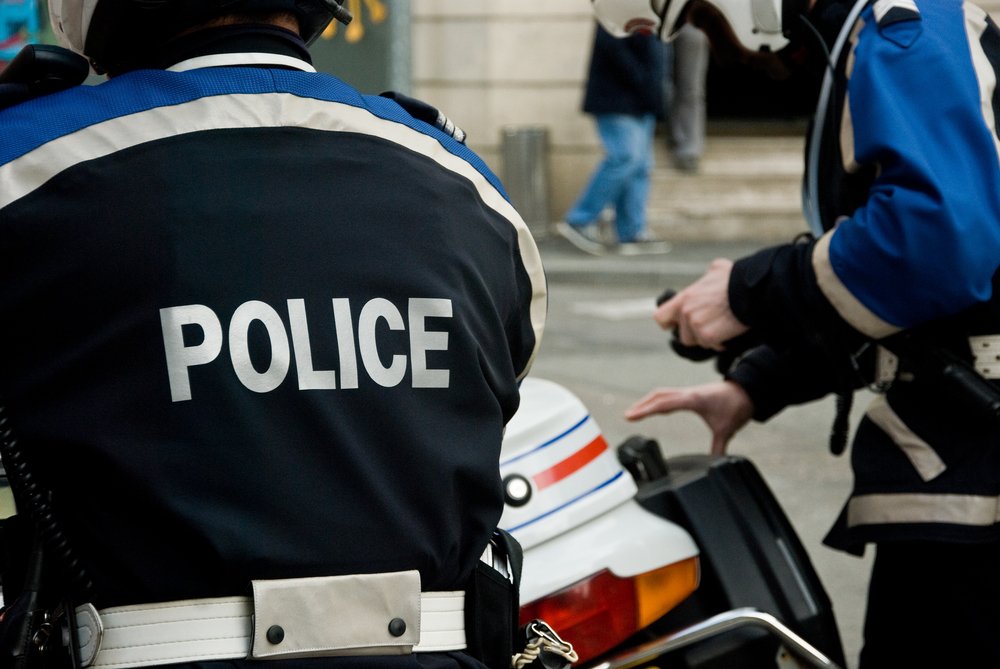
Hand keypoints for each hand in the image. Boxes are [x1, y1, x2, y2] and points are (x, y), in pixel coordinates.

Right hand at [624, 381, 753, 454]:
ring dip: (647, 401)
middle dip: (641, 406)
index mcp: (692, 399)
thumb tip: (714, 464)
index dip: (645, 410)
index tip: (630, 416)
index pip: (663, 404)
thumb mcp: (727, 430)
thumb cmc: (736, 406)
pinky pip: (668, 394)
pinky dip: (657, 400)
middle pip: (658, 396)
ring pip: (662, 393)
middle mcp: (687, 393)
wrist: (748, 390)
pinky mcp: (690, 393)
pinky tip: (652, 406)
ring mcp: (688, 392)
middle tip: (627, 416)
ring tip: (634, 412)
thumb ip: (718, 448)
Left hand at [655, 259, 748, 350]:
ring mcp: (695, 325)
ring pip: (698, 342)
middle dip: (697, 333)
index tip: (675, 326)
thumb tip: (710, 275)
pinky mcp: (708, 336)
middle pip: (684, 335)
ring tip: (722, 326)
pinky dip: (721, 343)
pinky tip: (729, 331)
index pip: (661, 317)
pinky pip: (712, 346)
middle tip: (713, 324)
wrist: (750, 292)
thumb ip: (707, 276)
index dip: (668, 324)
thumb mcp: (717, 269)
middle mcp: (686, 312)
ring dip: (709, 338)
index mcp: (684, 297)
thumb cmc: (736, 279)